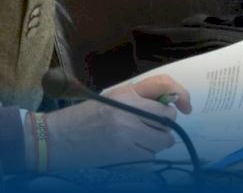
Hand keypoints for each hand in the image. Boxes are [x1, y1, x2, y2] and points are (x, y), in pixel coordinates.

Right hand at [36, 75, 191, 169]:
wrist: (57, 138)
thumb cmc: (82, 118)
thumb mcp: (109, 98)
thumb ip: (137, 98)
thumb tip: (169, 104)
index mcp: (125, 92)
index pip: (164, 85)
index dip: (181, 94)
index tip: (185, 106)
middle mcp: (130, 110)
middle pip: (168, 118)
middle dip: (163, 125)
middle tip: (148, 127)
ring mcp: (129, 133)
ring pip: (163, 140)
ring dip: (155, 143)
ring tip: (134, 140)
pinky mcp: (126, 154)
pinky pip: (151, 157)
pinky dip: (144, 156)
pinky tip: (126, 151)